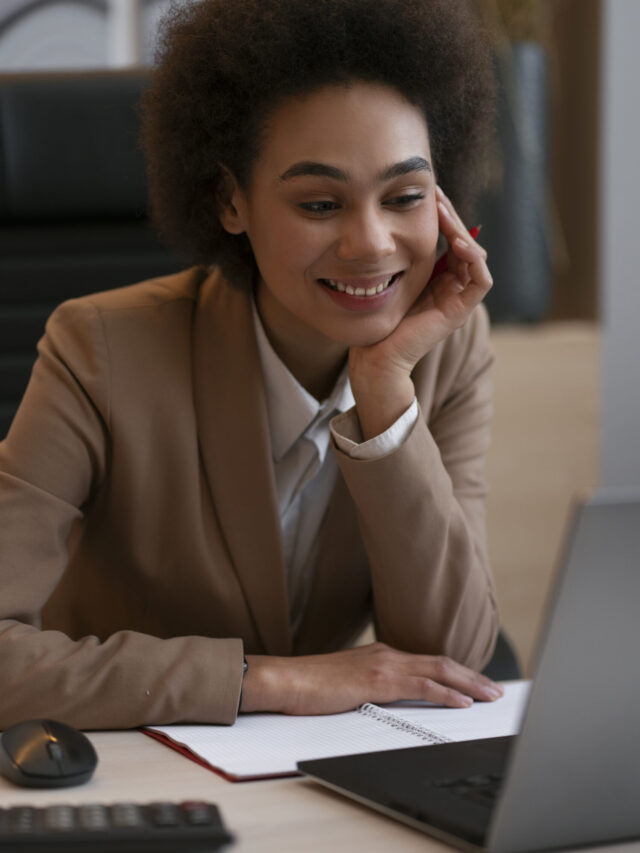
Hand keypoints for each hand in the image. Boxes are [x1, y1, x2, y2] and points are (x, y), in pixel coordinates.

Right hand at [239, 642, 502, 714]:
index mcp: (381, 656)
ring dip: (469, 683)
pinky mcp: (377, 681)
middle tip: (495, 690)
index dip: (456, 672)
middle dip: (471, 676)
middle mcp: (387, 655)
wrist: (285, 680)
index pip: (427, 662)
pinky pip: (421, 687)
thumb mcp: (349, 684)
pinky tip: (463, 702)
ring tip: (490, 696)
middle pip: (440, 663)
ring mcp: (383, 665)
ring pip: (438, 671)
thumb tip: (392, 701)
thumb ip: (373, 687)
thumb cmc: (309, 686)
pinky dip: (446, 693)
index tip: (476, 683)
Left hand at [349, 186, 492, 438]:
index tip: (428, 194)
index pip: (451, 239)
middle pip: (465, 242)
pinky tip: (456, 242)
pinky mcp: (460, 312)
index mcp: (437, 278)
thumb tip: (394, 216)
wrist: (374, 355)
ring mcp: (458, 300)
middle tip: (437, 194)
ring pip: (475, 257)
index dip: (443, 216)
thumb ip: (398, 253)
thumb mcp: (388, 275)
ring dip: (462, 231)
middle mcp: (451, 287)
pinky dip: (474, 259)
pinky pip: (482, 281)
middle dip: (451, 216)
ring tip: (444, 212)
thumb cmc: (375, 318)